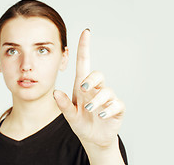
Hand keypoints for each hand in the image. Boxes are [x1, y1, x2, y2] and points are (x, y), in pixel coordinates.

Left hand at [53, 29, 124, 147]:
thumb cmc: (82, 123)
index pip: (84, 63)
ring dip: (98, 98)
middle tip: (83, 88)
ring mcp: (108, 99)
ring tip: (90, 109)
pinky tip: (102, 115)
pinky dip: (110, 109)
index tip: (85, 33)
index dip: (84, 48)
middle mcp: (96, 90)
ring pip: (107, 90)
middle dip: (92, 78)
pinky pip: (117, 104)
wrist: (94, 139)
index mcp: (83, 87)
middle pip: (97, 74)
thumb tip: (56, 93)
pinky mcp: (117, 109)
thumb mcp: (70, 116)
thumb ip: (64, 105)